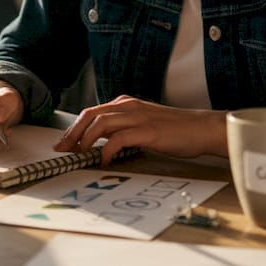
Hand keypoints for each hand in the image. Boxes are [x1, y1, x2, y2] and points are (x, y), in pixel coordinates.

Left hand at [53, 95, 226, 163]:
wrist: (201, 129)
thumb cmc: (175, 130)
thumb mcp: (144, 124)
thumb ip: (124, 129)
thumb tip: (103, 145)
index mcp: (126, 104)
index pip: (92, 112)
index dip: (74, 128)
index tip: (64, 144)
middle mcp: (129, 106)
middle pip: (90, 115)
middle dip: (73, 133)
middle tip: (63, 151)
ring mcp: (138, 117)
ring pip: (100, 123)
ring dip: (85, 141)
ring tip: (80, 155)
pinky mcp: (147, 131)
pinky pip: (118, 139)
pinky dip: (107, 150)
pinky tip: (105, 161)